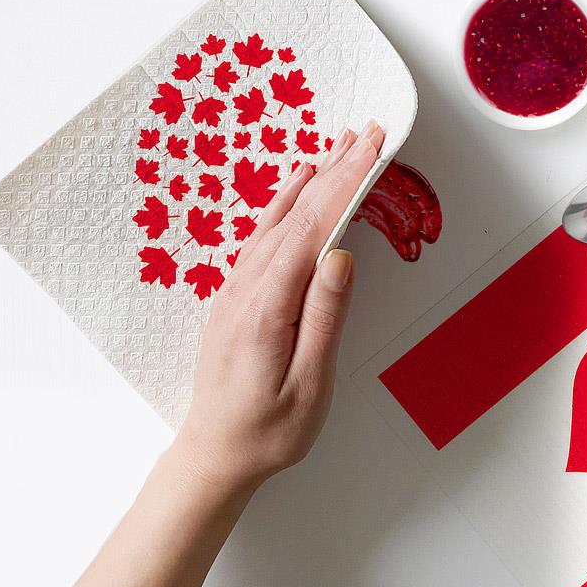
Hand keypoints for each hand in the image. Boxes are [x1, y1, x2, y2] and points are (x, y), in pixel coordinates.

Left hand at [174, 121, 384, 495]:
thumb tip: (341, 256)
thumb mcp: (309, 384)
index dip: (345, 184)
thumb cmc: (270, 429)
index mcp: (267, 307)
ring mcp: (238, 286)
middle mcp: (247, 287)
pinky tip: (299, 182)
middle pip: (298, 214)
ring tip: (341, 144)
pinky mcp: (238, 292)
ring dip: (314, 178)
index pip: (314, 229)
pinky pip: (264, 233)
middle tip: (368, 132)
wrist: (215, 453)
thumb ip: (325, 316)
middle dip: (336, 169)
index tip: (371, 148)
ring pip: (280, 218)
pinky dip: (286, 201)